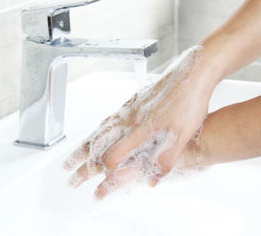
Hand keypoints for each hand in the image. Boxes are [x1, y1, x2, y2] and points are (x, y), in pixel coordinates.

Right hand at [62, 45, 217, 199]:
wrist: (191, 75)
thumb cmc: (189, 103)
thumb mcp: (182, 137)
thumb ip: (165, 160)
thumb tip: (151, 181)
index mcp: (140, 129)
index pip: (113, 156)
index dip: (105, 173)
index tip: (100, 186)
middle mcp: (130, 119)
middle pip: (98, 145)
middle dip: (82, 164)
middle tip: (70, 177)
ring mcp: (130, 109)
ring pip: (99, 131)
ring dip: (83, 147)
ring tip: (72, 157)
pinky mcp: (133, 101)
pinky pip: (108, 118)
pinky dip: (96, 130)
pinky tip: (97, 131)